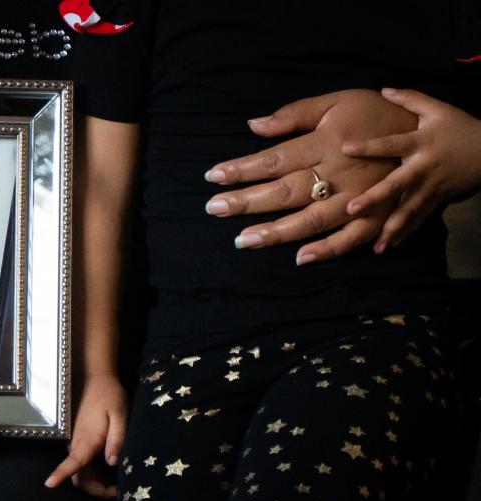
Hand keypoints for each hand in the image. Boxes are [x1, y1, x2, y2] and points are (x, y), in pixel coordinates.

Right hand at [45, 376, 126, 497]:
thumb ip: (117, 439)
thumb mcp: (120, 415)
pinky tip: (107, 472)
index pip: (73, 461)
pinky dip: (92, 474)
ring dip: (94, 484)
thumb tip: (112, 463)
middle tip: (117, 492)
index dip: (61, 473)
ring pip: (79, 472)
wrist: (96, 380)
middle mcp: (77, 443)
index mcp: (88, 439)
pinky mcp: (78, 440)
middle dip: (95, 490)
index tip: (49, 484)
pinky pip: (81, 464)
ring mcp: (76, 442)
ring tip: (115, 485)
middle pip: (78, 476)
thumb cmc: (110, 396)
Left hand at [203, 89, 417, 264]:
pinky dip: (328, 250)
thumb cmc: (374, 114)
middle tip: (213, 209)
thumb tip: (253, 125)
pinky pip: (351, 238)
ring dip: (277, 232)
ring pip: (312, 219)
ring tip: (243, 240)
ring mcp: (359, 198)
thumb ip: (295, 114)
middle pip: (286, 191)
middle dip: (247, 201)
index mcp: (327, 142)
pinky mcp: (377, 217)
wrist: (428, 131)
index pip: (275, 159)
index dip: (242, 168)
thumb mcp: (338, 101)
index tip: (213, 176)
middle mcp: (340, 173)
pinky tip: (300, 258)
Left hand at [342, 88, 480, 251]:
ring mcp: (432, 186)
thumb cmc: (460, 127)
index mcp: (421, 142)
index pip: (391, 143)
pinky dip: (406, 232)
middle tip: (352, 208)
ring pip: (409, 209)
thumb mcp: (438, 109)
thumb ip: (410, 99)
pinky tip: (388, 245)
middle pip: (397, 183)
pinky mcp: (439, 199)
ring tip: (375, 244)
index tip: (346, 148)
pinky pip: (420, 218)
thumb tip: (383, 89)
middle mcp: (424, 167)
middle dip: (375, 197)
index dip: (370, 146)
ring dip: (392, 227)